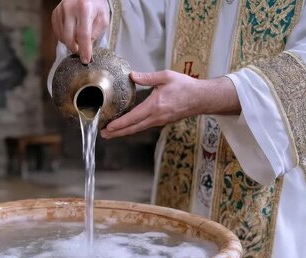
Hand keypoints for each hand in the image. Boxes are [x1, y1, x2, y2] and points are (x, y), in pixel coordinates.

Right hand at [52, 0, 109, 63]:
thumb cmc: (95, 5)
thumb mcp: (102, 18)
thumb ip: (95, 33)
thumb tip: (86, 46)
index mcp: (84, 9)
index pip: (83, 35)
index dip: (84, 49)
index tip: (85, 60)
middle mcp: (69, 8)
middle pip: (69, 37)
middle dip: (75, 48)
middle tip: (81, 50)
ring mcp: (60, 11)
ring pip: (62, 36)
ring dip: (70, 42)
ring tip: (78, 37)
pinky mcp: (54, 14)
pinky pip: (57, 32)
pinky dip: (64, 37)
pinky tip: (71, 33)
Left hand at [101, 71, 240, 138]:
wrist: (201, 98)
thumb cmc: (185, 86)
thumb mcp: (166, 76)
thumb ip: (147, 77)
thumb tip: (132, 75)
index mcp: (155, 106)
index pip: (133, 118)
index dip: (119, 124)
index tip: (108, 127)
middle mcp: (156, 117)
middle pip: (133, 128)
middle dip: (117, 132)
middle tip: (103, 134)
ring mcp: (159, 121)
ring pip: (138, 129)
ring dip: (124, 132)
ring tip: (111, 133)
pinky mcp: (162, 121)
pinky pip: (144, 126)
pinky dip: (133, 128)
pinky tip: (126, 127)